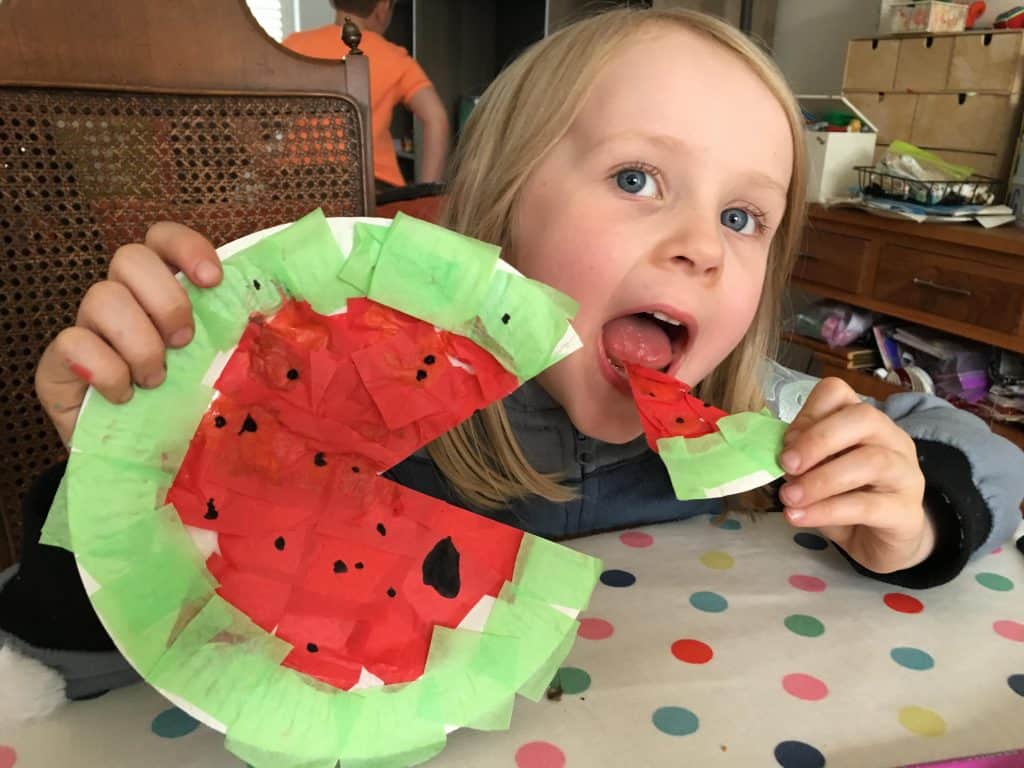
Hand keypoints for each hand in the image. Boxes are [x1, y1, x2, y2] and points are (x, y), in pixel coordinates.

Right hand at [35, 222, 221, 445]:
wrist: (140, 458)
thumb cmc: (183, 405)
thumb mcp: (215, 368)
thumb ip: (234, 336)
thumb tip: (275, 315)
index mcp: (161, 290)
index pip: (162, 239)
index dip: (185, 247)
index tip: (212, 280)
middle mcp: (122, 298)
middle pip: (129, 257)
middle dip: (165, 300)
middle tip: (184, 342)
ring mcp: (87, 326)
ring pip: (102, 297)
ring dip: (140, 343)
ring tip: (156, 381)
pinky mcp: (58, 362)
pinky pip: (73, 343)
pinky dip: (108, 371)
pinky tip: (124, 396)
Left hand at [778, 377, 932, 573]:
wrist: (882, 544)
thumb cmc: (846, 500)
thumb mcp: (818, 474)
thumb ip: (802, 460)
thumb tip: (782, 456)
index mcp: (865, 422)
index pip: (839, 393)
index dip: (808, 413)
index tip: (785, 443)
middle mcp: (892, 439)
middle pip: (863, 418)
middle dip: (818, 440)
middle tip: (786, 466)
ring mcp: (906, 474)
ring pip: (871, 461)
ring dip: (821, 479)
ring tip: (789, 497)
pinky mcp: (907, 512)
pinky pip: (868, 505)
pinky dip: (828, 510)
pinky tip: (800, 516)